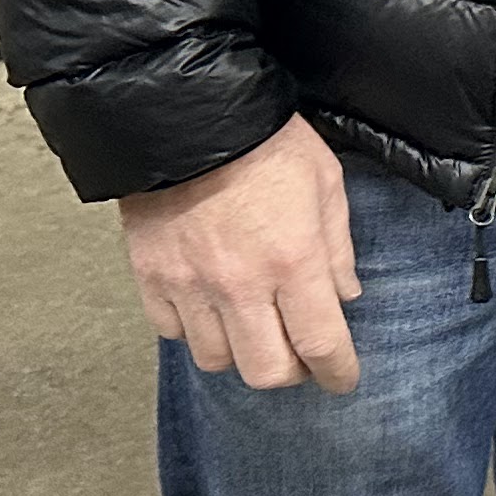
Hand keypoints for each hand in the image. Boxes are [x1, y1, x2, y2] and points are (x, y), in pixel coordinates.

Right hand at [119, 113, 361, 393]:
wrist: (187, 115)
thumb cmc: (265, 142)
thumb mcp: (326, 184)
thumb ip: (338, 248)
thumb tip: (344, 297)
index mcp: (293, 260)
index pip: (321, 343)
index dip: (338, 372)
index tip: (343, 379)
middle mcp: (240, 284)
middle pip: (266, 371)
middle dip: (290, 372)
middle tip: (299, 354)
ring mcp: (190, 285)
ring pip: (217, 360)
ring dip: (241, 352)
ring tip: (253, 326)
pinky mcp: (151, 278)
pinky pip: (173, 333)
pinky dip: (195, 330)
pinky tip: (210, 306)